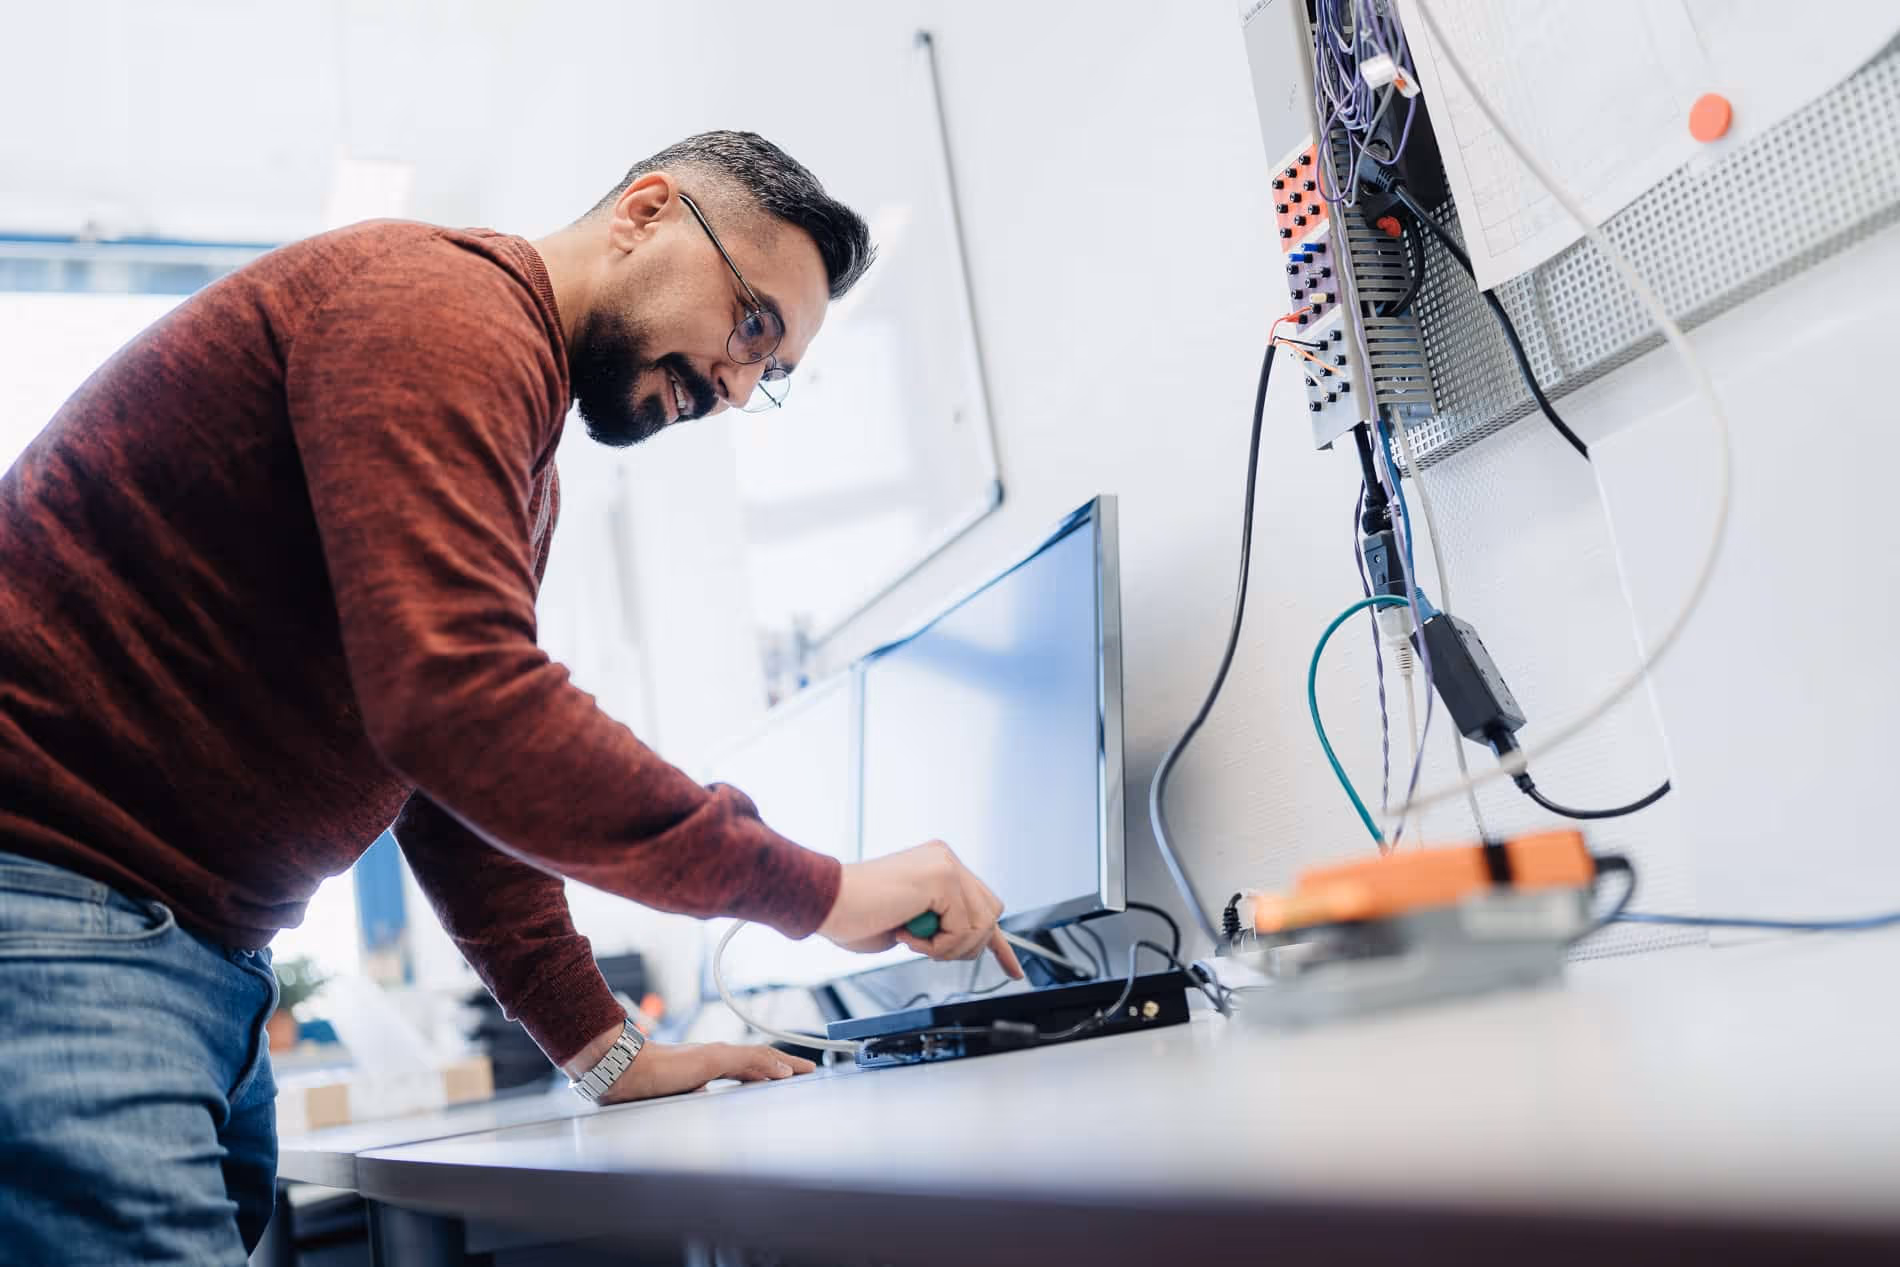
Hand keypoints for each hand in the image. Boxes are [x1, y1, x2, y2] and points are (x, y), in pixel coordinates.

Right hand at [564, 1029, 815, 1104]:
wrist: (625, 1070)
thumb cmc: (644, 1082)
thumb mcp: (676, 1093)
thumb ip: (693, 1093)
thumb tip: (703, 1097)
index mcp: (708, 1064)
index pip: (747, 1066)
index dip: (768, 1068)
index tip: (786, 1074)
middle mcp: (716, 1055)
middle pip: (760, 1057)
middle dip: (785, 1063)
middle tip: (808, 1068)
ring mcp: (715, 1055)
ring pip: (759, 1056)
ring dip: (784, 1063)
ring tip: (805, 1069)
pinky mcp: (712, 1059)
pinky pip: (747, 1061)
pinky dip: (767, 1065)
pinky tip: (783, 1074)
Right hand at [818, 840, 1023, 978]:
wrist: (826, 903)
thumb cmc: (856, 915)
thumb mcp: (911, 923)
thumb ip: (939, 924)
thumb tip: (965, 942)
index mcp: (938, 866)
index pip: (983, 905)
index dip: (998, 944)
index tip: (1013, 970)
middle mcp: (946, 860)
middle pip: (990, 915)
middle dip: (966, 945)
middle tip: (928, 948)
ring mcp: (947, 865)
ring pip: (982, 925)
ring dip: (947, 947)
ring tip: (911, 938)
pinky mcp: (943, 878)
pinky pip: (963, 929)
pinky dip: (936, 945)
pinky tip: (906, 933)